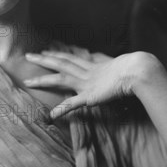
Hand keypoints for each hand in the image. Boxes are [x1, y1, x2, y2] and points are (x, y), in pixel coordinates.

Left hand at [23, 49, 160, 118]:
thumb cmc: (135, 68)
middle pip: (60, 63)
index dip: (57, 54)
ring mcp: (86, 84)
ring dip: (42, 80)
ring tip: (28, 82)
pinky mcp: (90, 97)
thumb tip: (120, 65)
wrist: (138, 71)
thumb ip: (115, 68)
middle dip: (43, 59)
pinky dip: (62, 110)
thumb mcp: (122, 66)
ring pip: (59, 79)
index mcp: (92, 66)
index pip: (70, 58)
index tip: (46, 51)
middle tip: (28, 56)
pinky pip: (72, 104)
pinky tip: (51, 115)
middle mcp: (86, 73)